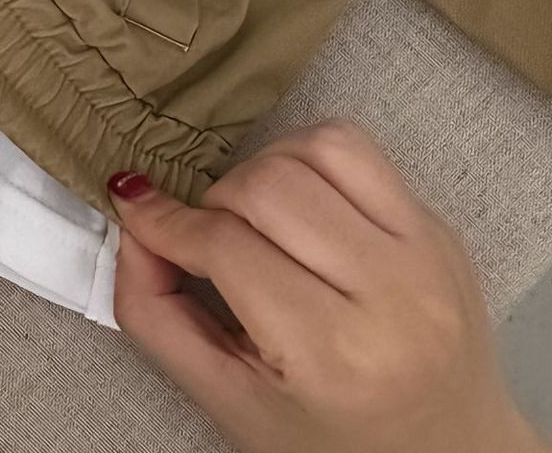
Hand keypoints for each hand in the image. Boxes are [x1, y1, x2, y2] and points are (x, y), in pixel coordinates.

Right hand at [109, 121, 544, 452]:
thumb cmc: (333, 438)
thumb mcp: (228, 401)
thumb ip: (155, 314)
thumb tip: (130, 218)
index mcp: (336, 357)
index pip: (225, 245)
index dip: (165, 223)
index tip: (138, 213)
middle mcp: (394, 299)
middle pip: (266, 186)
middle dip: (215, 202)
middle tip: (209, 239)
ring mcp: (427, 256)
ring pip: (314, 148)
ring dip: (264, 171)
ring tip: (259, 220)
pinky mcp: (441, 228)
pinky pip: (358, 149)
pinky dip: (309, 158)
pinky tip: (303, 206)